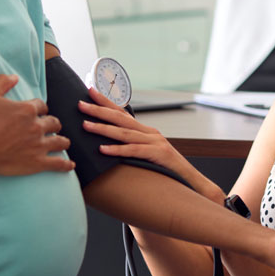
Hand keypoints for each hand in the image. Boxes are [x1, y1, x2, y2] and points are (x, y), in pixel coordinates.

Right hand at [0, 74, 73, 175]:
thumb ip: (2, 82)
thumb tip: (14, 77)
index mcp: (28, 110)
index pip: (42, 106)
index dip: (41, 109)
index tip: (39, 112)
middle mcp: (37, 126)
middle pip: (54, 123)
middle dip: (52, 124)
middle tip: (51, 128)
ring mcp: (38, 145)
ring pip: (59, 142)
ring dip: (62, 141)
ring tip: (63, 142)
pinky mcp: (36, 163)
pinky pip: (57, 163)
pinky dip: (65, 164)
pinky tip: (70, 165)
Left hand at [79, 88, 223, 201]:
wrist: (193, 183)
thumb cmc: (168, 172)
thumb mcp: (148, 157)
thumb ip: (133, 150)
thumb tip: (111, 149)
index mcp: (147, 132)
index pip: (123, 113)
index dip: (106, 102)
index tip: (89, 92)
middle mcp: (151, 134)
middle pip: (121, 118)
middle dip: (99, 110)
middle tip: (80, 104)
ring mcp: (156, 143)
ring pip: (125, 133)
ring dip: (103, 128)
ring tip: (86, 125)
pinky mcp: (158, 155)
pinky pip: (134, 151)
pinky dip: (118, 150)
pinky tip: (103, 149)